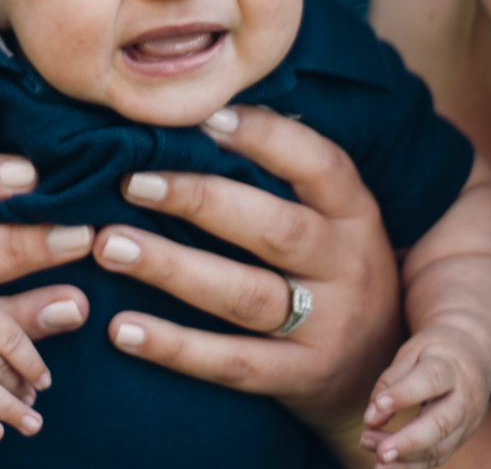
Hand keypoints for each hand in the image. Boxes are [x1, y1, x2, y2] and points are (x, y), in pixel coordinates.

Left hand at [91, 105, 404, 456]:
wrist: (383, 373)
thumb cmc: (333, 272)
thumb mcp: (334, 221)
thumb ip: (283, 178)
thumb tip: (199, 111)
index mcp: (355, 213)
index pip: (318, 164)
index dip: (264, 136)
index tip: (201, 116)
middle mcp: (347, 266)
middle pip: (273, 228)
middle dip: (199, 199)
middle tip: (130, 180)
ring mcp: (328, 327)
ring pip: (245, 294)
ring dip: (171, 268)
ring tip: (108, 245)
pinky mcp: (299, 379)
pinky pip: (232, 363)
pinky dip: (174, 347)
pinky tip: (121, 328)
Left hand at [362, 324, 490, 465]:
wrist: (475, 357)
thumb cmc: (436, 352)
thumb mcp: (413, 351)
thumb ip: (390, 381)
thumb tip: (371, 419)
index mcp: (451, 368)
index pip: (430, 380)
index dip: (405, 394)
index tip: (379, 404)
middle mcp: (464, 398)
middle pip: (441, 423)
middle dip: (409, 441)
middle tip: (380, 452)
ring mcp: (467, 422)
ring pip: (440, 447)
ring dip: (407, 458)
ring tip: (376, 459)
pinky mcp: (461, 438)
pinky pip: (439, 457)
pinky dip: (413, 466)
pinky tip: (389, 467)